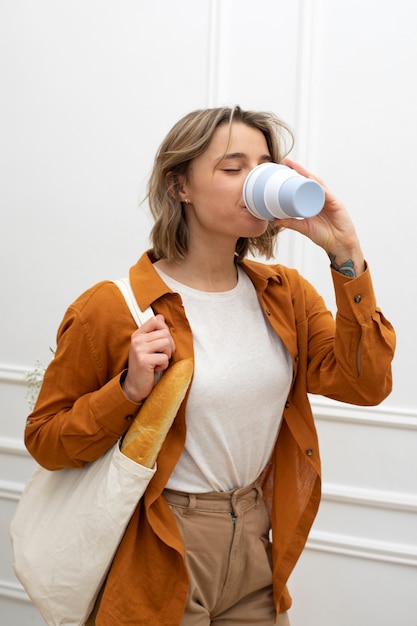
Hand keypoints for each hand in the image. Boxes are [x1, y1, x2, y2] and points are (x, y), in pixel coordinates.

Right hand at [122, 314, 175, 402]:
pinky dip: (163, 365)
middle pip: (165, 333)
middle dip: (169, 346)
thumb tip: (160, 316)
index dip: (165, 329)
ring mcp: (139, 350)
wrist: (134, 386)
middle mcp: (137, 340)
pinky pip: (164, 358)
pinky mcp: (144, 361)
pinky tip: (155, 369)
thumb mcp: (147, 347)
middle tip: (162, 355)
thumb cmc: (144, 366)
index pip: (155, 320)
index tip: (162, 341)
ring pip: (166, 343)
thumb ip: (154, 332)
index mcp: (138, 334)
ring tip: (158, 361)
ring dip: (167, 355)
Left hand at [274, 158, 365, 274]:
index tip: (284, 168)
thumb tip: (274, 220)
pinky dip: (318, 187)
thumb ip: (290, 223)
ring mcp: (330, 199)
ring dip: (307, 174)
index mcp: (314, 201)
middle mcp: (322, 197)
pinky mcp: (336, 204)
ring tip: (296, 167)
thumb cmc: (324, 236)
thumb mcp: (304, 227)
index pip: (304, 184)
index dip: (295, 176)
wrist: (339, 245)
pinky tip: (310, 181)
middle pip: (310, 180)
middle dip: (299, 170)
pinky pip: (326, 194)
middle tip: (287, 161)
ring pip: (318, 184)